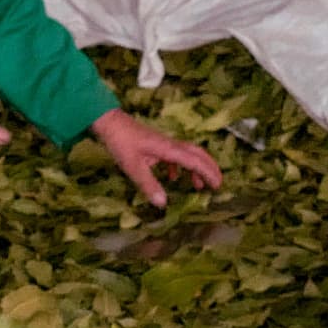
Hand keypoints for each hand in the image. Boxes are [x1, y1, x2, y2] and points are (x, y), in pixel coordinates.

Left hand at [89, 109, 223, 207]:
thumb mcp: (133, 166)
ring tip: (198, 185)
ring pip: (187, 154)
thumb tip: (163, 203)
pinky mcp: (155, 144)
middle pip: (197, 154)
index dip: (208, 173)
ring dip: (195, 168)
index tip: (218, 186)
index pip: (195, 161)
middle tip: (217, 184)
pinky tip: (172, 178)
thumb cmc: (120, 142)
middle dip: (209, 168)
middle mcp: (170, 145)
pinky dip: (179, 167)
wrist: (109, 123)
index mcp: (168, 149)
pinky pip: (174, 155)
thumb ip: (148, 185)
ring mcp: (163, 143)